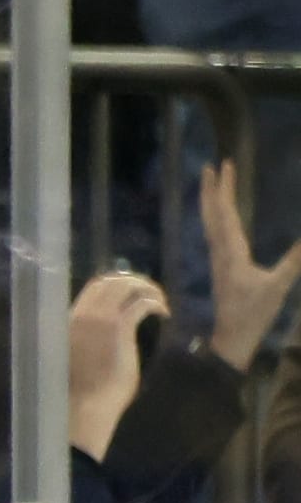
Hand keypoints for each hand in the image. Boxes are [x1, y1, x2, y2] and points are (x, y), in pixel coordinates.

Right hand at [67, 271, 168, 459]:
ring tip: (159, 301)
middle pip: (111, 280)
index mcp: (70, 319)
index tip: (130, 291)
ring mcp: (100, 318)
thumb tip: (110, 333)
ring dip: (147, 289)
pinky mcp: (118, 327)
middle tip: (150, 291)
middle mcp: (83, 313)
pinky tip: (164, 313)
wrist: (82, 405)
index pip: (94, 287)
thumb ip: (91, 337)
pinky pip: (142, 303)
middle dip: (134, 281)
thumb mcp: (78, 355)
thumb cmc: (79, 391)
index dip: (115, 283)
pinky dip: (156, 304)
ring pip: (127, 286)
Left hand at [202, 159, 300, 370]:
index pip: (225, 212)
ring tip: (211, 184)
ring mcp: (218, 259)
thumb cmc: (253, 313)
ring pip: (209, 224)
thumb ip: (294, 261)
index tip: (224, 164)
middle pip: (211, 214)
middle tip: (211, 166)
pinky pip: (213, 235)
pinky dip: (214, 218)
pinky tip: (219, 218)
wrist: (232, 338)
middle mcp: (219, 251)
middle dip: (211, 189)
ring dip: (210, 202)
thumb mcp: (278, 286)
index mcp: (231, 251)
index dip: (225, 188)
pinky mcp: (220, 267)